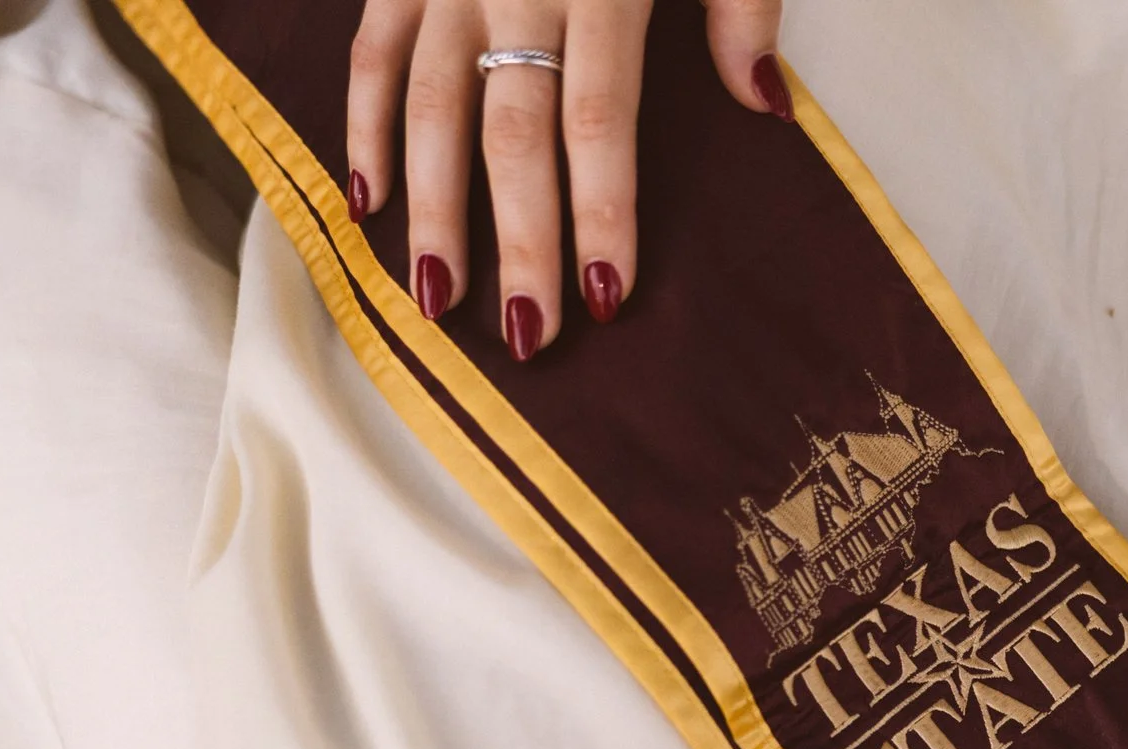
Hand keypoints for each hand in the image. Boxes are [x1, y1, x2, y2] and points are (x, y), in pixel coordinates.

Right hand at [345, 0, 787, 359]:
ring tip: (436, 301)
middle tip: (524, 337)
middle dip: (516, 238)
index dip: (599, 210)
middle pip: (510, 130)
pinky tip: (365, 204)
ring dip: (429, 209)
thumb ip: (741, 5)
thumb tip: (765, 106)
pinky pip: (372, 50)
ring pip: (428, 104)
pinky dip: (361, 125)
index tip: (603, 295)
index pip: (598, 118)